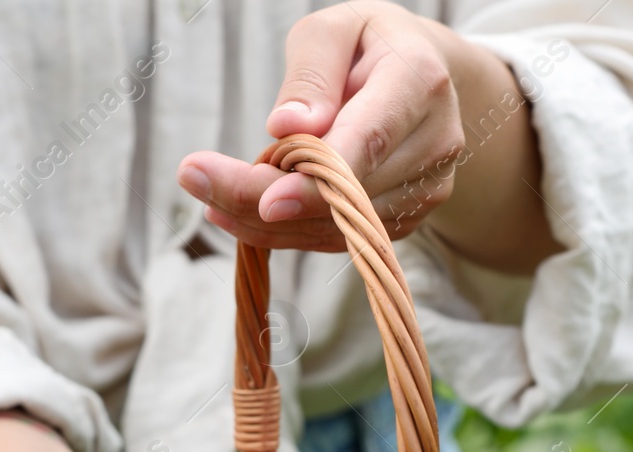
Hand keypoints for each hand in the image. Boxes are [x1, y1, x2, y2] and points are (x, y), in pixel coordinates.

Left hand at [177, 1, 559, 272]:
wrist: (421, 77)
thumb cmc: (365, 46)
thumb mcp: (332, 30)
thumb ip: (310, 71)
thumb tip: (287, 125)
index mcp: (418, 81)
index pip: (365, 143)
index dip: (315, 180)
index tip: (264, 199)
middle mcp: (434, 141)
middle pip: (343, 194)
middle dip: (263, 198)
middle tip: (197, 183)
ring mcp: (425, 188)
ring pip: (337, 228)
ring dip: (266, 221)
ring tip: (211, 194)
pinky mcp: (406, 219)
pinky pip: (338, 239)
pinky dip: (285, 232)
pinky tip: (242, 212)